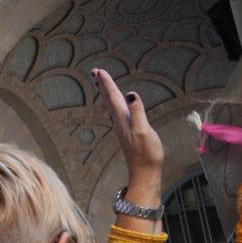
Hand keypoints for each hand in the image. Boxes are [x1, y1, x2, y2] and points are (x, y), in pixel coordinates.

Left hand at [93, 68, 162, 182]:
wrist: (145, 172)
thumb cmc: (147, 154)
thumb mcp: (144, 131)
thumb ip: (137, 112)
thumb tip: (131, 94)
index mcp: (122, 119)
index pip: (113, 96)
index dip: (107, 83)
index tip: (99, 70)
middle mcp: (119, 121)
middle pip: (108, 99)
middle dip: (102, 84)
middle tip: (94, 71)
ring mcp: (122, 127)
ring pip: (111, 105)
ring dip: (106, 92)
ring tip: (101, 82)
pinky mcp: (127, 131)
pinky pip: (117, 111)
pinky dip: (114, 103)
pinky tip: (115, 103)